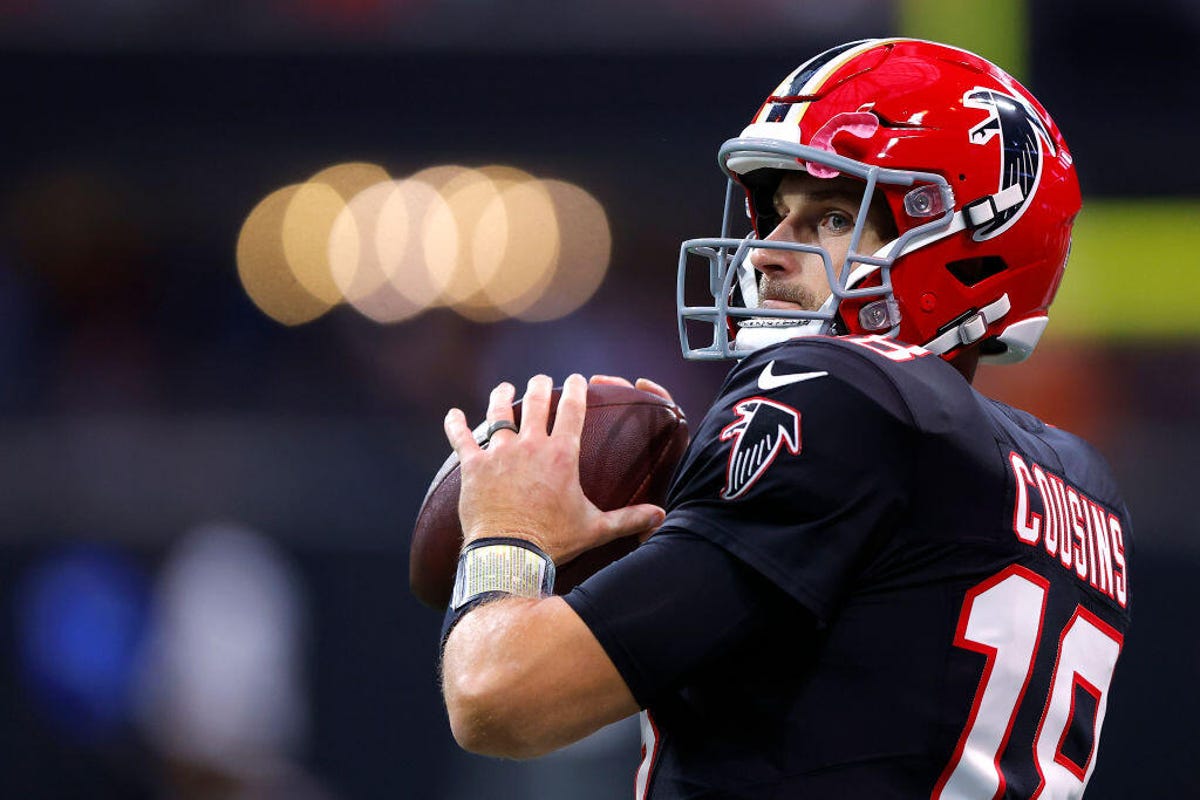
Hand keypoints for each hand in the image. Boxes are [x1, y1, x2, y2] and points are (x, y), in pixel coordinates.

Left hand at [443, 373, 665, 564]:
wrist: (510, 554)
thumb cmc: (554, 540)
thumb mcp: (595, 528)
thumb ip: (628, 518)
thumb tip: (660, 515)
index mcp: (562, 455)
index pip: (572, 410)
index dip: (576, 390)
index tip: (577, 379)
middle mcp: (531, 445)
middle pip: (536, 403)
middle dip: (539, 386)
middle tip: (541, 380)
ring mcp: (499, 453)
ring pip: (499, 413)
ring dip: (502, 397)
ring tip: (504, 388)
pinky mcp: (473, 466)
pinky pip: (462, 438)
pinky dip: (456, 424)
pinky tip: (454, 414)